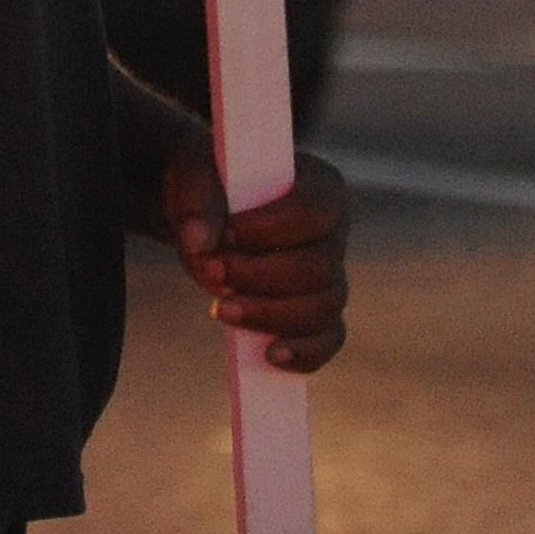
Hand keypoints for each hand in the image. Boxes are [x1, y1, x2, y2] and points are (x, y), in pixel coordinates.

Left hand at [163, 136, 348, 372]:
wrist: (211, 212)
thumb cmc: (213, 185)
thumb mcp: (199, 177)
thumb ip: (199, 202)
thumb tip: (199, 241)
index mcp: (321, 186)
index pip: (312, 211)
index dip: (272, 229)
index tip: (227, 235)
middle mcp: (336, 232)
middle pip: (319, 268)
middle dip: (262, 277)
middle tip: (213, 272)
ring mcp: (332, 276)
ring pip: (324, 308)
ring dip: (270, 315)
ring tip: (220, 309)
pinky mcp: (319, 313)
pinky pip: (328, 339)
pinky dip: (304, 352)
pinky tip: (269, 355)